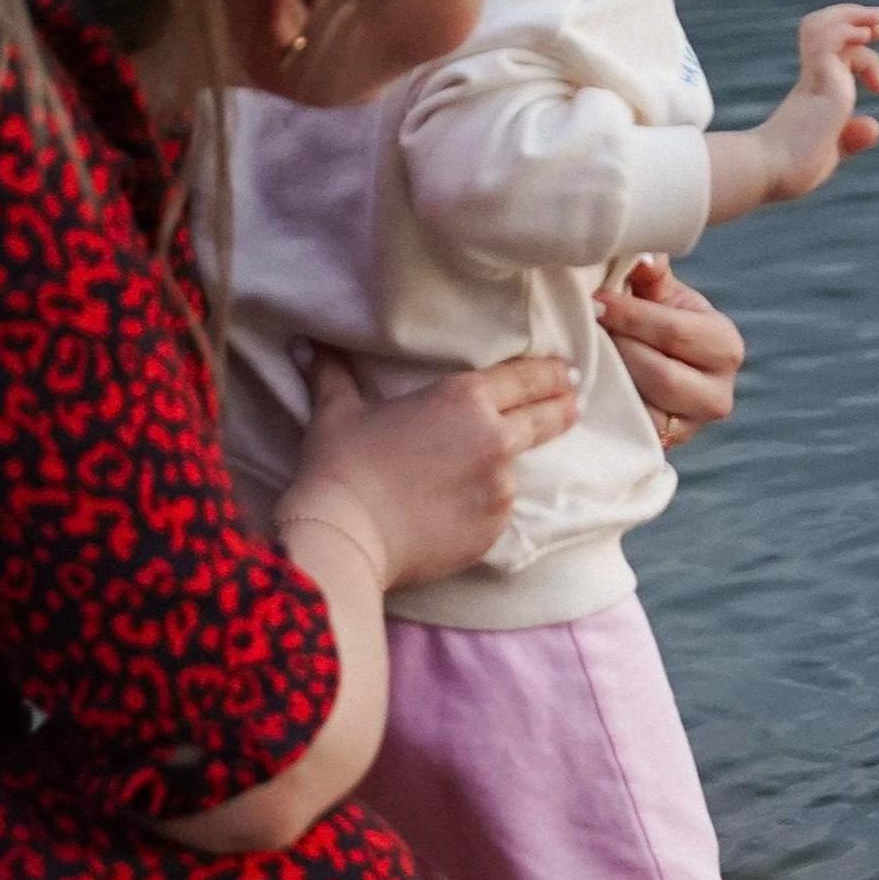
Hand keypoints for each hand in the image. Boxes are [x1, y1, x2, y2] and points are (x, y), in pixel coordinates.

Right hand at [277, 349, 578, 592]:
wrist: (346, 535)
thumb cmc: (340, 466)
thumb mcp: (337, 412)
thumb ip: (332, 374)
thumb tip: (304, 344)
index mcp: (465, 398)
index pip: (526, 378)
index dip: (550, 373)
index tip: (567, 372)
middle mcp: (495, 438)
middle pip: (547, 417)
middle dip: (563, 405)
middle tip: (574, 399)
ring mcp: (500, 487)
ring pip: (517, 467)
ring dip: (510, 462)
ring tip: (487, 466)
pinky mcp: (495, 528)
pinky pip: (498, 509)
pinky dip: (486, 504)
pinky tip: (463, 506)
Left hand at [599, 257, 746, 451]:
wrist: (666, 370)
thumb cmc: (661, 323)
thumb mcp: (662, 296)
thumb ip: (653, 275)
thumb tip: (643, 257)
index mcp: (725, 346)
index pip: (675, 332)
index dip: (631, 315)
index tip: (595, 301)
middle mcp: (719, 393)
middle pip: (661, 374)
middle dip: (620, 349)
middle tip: (589, 328)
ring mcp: (693, 426)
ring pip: (646, 404)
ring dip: (613, 376)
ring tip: (591, 352)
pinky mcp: (666, 446)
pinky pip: (632, 429)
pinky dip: (609, 405)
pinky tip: (592, 382)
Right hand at [713, 2, 878, 221]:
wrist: (770, 172)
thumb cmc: (792, 169)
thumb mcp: (830, 151)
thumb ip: (850, 138)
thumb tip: (873, 125)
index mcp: (811, 92)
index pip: (826, 49)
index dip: (850, 38)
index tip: (872, 41)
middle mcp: (810, 79)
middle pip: (820, 28)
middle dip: (851, 17)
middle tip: (878, 21)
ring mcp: (814, 77)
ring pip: (825, 26)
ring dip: (854, 17)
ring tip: (878, 25)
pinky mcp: (819, 79)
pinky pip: (832, 39)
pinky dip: (850, 31)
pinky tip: (866, 40)